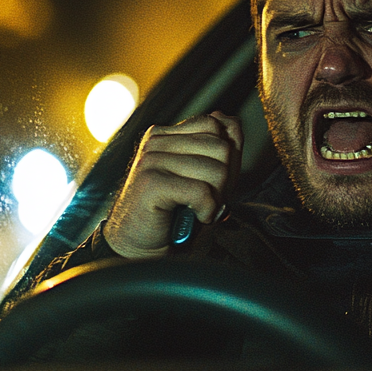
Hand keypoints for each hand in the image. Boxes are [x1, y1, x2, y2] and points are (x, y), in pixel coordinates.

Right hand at [102, 111, 241, 259]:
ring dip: (216, 198)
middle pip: (221, 147)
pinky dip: (206, 209)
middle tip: (205, 199)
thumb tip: (232, 121)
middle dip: (224, 180)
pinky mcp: (151, 182)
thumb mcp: (205, 177)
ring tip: (198, 208)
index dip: (225, 158)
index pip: (215, 126)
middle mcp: (156, 142)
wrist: (138, 249)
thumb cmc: (171, 216)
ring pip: (216, 170)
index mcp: (166, 135)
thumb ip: (220, 149)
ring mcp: (151, 160)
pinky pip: (201, 191)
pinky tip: (194, 215)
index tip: (211, 183)